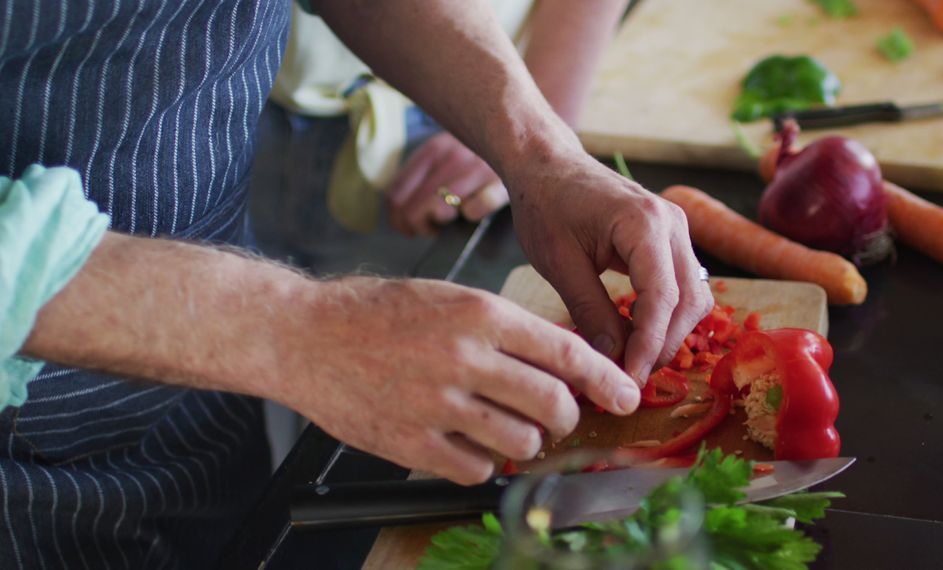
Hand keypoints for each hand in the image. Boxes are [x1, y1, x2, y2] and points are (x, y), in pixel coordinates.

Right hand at [274, 277, 640, 483]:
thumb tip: (558, 366)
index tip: (625, 395)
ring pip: (523, 442)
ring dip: (527, 441)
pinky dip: (483, 461)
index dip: (604, 378)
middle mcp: (465, 357)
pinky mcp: (412, 443)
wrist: (303, 335)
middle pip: (554, 404)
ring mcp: (438, 403)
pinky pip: (478, 468)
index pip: (566, 351)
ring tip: (507, 427)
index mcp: (479, 314)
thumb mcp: (448, 298)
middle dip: (569, 417)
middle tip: (562, 417)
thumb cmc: (376, 312)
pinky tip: (466, 442)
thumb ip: (503, 331)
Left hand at [385, 132, 508, 235]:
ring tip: (447, 223)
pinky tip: (472, 213)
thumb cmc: (479, 155)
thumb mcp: (447, 154)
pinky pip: (477, 207)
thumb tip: (399, 215)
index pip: (395, 196)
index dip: (397, 220)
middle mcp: (451, 157)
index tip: (408, 228)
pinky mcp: (502, 182)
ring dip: (437, 225)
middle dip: (417, 227)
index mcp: (433, 150)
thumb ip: (422, 178)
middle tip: (430, 229)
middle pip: (412, 210)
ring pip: (438, 209)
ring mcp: (477, 169)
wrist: (525, 134)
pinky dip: (471, 214)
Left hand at [505, 152, 713, 385]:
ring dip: (671, 334)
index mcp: (644, 223)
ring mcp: (677, 229)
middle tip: (631, 377)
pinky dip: (669, 315)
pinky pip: (685, 285)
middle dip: (664, 345)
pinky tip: (639, 335)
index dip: (649, 345)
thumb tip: (613, 361)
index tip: (630, 378)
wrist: (548, 166)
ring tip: (634, 360)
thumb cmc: (546, 206)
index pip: (662, 297)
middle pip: (689, 301)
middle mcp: (672, 223)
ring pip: (695, 296)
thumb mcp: (559, 264)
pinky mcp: (672, 239)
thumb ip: (590, 312)